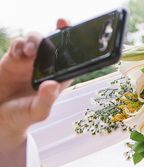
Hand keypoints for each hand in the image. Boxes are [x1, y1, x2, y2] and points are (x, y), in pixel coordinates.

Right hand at [0, 19, 69, 149]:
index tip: (83, 37)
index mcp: (58, 80)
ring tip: (32, 51)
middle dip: (61, 32)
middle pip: (56, 45)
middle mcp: (45, 69)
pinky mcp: (13, 59)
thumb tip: (52, 84)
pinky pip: (19, 45)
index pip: (72, 62)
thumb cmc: (22, 117)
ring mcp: (29, 62)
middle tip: (62, 24)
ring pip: (37, 40)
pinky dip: (20, 44)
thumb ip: (46, 100)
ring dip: (37, 39)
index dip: (79, 48)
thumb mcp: (37, 112)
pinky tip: (21, 52)